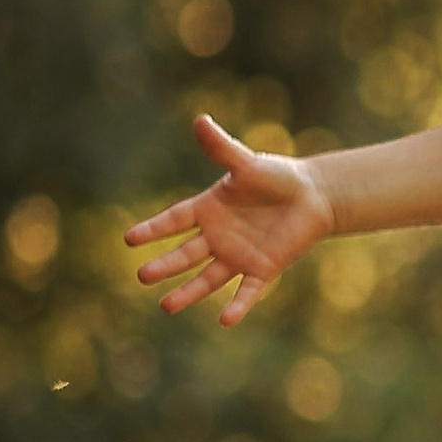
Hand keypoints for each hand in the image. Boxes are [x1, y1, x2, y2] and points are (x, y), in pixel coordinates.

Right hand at [126, 114, 336, 326]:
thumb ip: (223, 149)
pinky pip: (247, 291)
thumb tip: (201, 120)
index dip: (153, 229)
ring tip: (166, 306)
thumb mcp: (248, 163)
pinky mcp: (262, 269)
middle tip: (142, 276)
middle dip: (165, 265)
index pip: (173, 220)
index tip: (129, 239)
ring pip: (207, 278)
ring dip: (188, 292)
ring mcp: (237, 255)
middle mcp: (217, 236)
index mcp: (208, 209)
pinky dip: (238, 305)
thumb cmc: (276, 178)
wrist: (312, 197)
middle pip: (184, 254)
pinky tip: (225, 320)